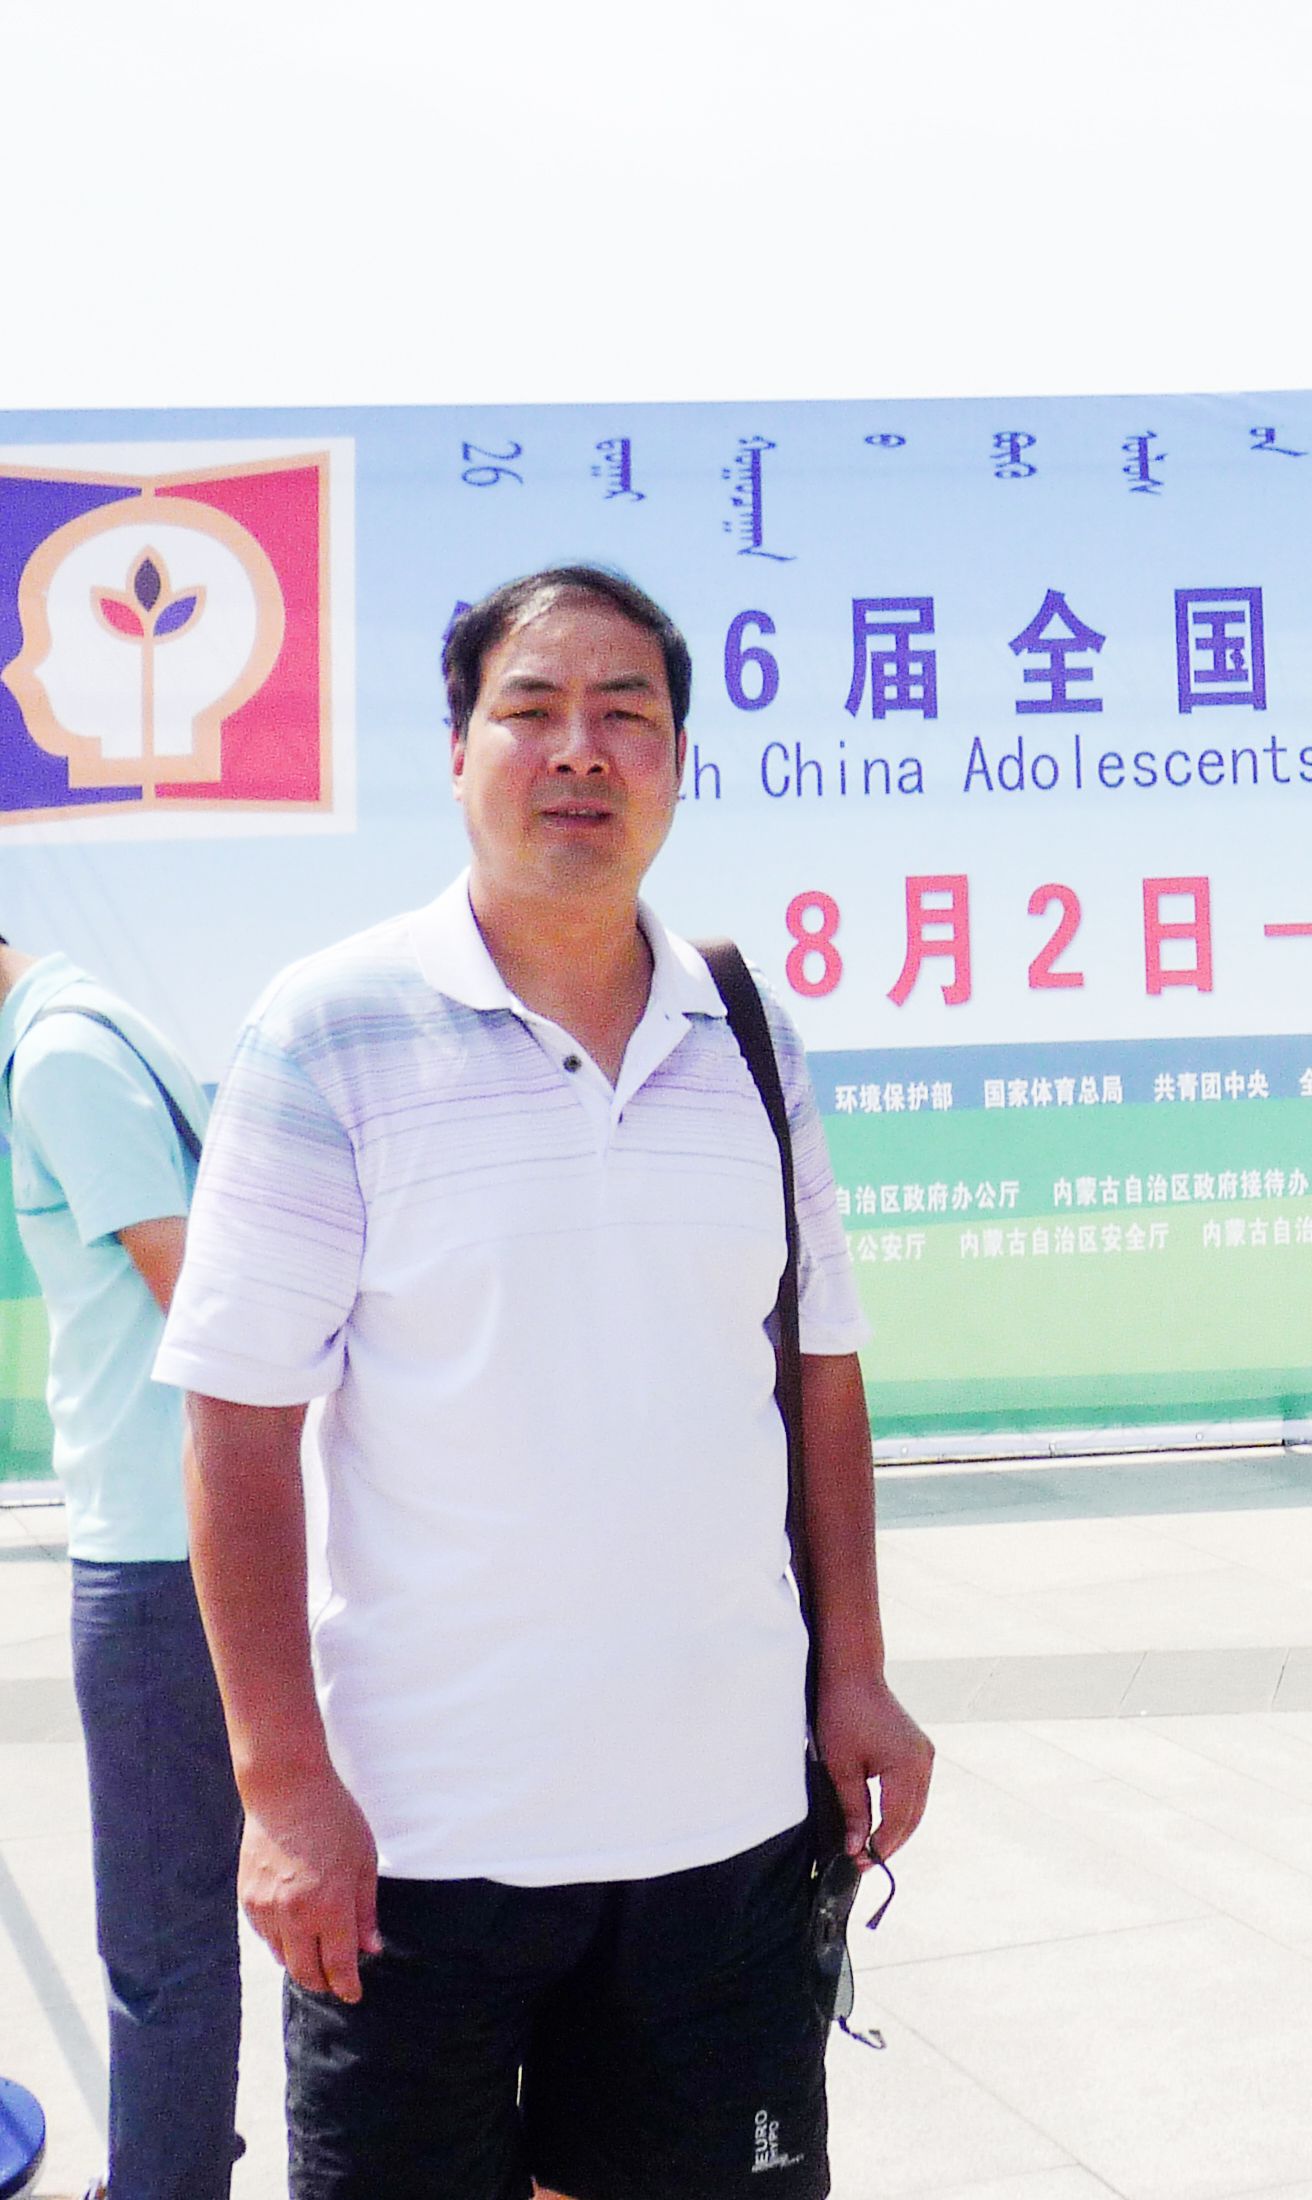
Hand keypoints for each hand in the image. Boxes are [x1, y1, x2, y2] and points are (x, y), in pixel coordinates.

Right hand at [238, 1767, 381, 2001]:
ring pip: (283, 1957)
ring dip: (301, 1961)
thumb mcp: (364, 1861)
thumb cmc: (334, 1819)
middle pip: (306, 1973)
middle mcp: (296, 1915)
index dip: (347, 1987)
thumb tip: (371, 1949)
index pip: (339, 1966)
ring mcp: (267, 1908)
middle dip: (323, 1982)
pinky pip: (265, 1935)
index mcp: (331, 1906)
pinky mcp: (248, 1898)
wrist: (286, 1789)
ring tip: (316, 1951)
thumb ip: (366, 1910)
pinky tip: (294, 1927)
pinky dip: (281, 1940)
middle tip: (335, 1980)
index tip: (353, 1995)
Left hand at [816, 1670, 933, 1863]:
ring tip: (869, 1847)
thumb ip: (854, 1810)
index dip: (879, 1847)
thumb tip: (856, 1846)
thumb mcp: (842, 1767)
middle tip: (862, 1862)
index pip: (897, 1822)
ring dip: (896, 1829)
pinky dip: (899, 1810)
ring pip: (915, 1808)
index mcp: (908, 1766)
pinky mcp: (919, 1751)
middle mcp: (924, 1761)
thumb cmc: (843, 1713)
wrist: (852, 1673)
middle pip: (912, 1819)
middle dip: (889, 1843)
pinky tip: (880, 1821)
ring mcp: (925, 1755)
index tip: (858, 1864)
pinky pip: (913, 1791)